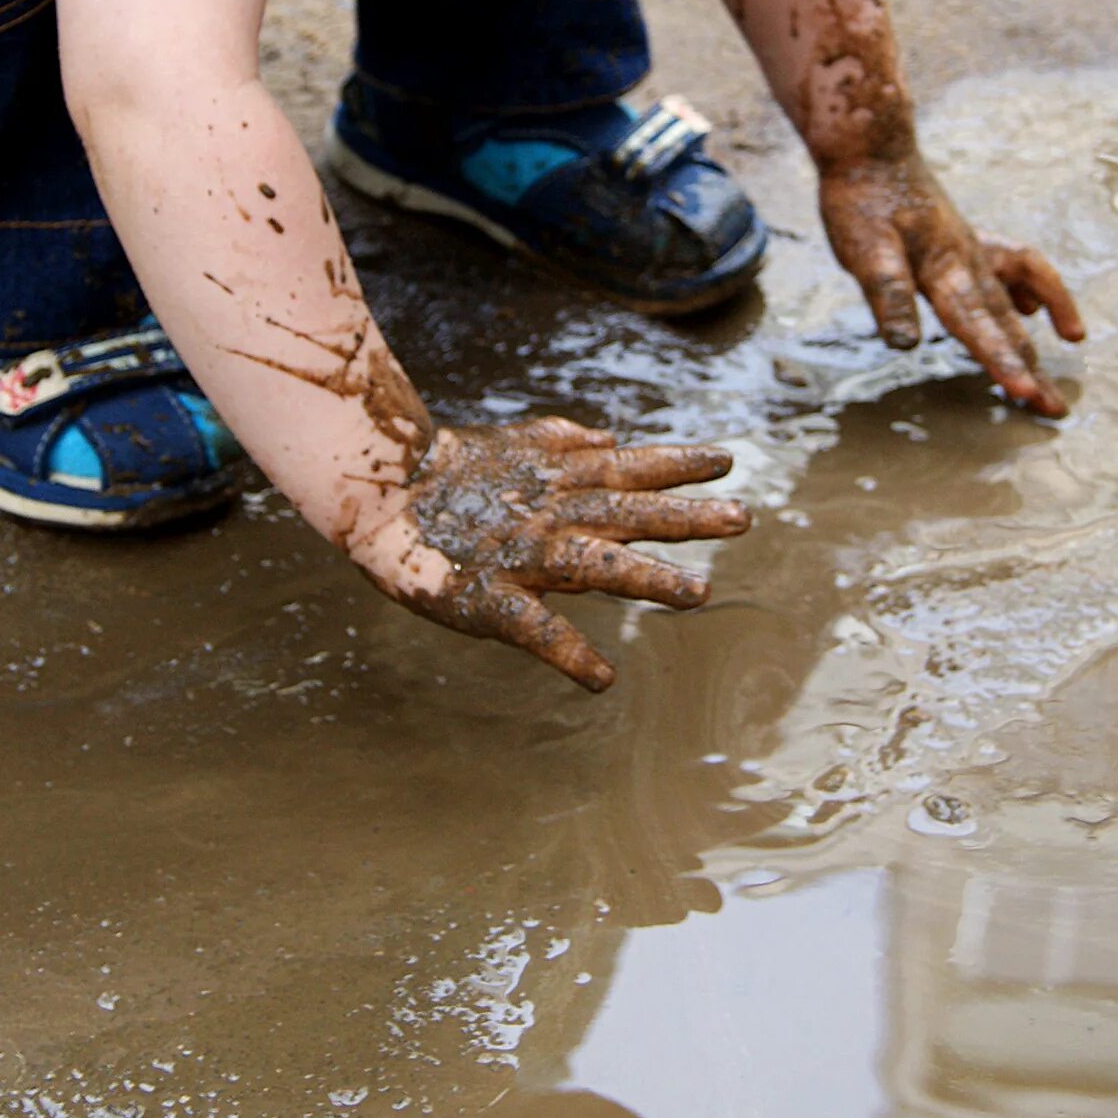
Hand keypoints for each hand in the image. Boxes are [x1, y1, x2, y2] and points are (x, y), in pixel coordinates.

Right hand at [349, 416, 750, 692]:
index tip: (727, 460)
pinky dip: (569, 651)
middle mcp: (549, 513)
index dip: (677, 463)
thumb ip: (564, 442)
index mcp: (556, 479)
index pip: (628, 467)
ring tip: (699, 595)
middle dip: (686, 516)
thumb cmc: (445, 473)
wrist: (374, 495)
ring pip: (594, 565)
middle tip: (743, 519)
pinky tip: (603, 678)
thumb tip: (611, 439)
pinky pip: (534, 628)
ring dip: (647, 578)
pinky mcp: (487, 597)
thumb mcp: (511, 446)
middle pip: (628, 512)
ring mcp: (520, 554)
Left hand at [818, 148, 1084, 418]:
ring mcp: (971, 249)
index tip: (1027, 397)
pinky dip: (1033, 287)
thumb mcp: (865, 250)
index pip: (978, 328)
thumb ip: (890, 294)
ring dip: (1046, 320)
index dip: (1002, 364)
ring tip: (1074, 340)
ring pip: (1019, 293)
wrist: (869, 146)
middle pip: (1007, 324)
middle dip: (1032, 369)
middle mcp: (969, 262)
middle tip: (1056, 410)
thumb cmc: (862, 201)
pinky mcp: (964, 238)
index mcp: (946, 270)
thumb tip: (905, 344)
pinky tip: (1031, 309)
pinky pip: (1015, 264)